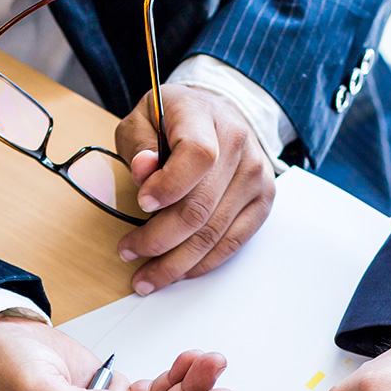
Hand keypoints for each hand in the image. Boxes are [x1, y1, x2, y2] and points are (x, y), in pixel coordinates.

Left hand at [114, 84, 275, 294]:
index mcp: (205, 118)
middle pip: (201, 206)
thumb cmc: (175, 118)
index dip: (169, 186)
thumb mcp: (144, 117)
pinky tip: (178, 270)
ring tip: (146, 276)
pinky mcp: (263, 199)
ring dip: (176, 262)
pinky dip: (203, 263)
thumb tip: (143, 170)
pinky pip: (233, 241)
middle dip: (158, 239)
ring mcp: (255, 175)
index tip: (142, 203)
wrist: (218, 114)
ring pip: (214, 233)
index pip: (197, 156)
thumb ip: (139, 144)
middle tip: (128, 252)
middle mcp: (238, 145)